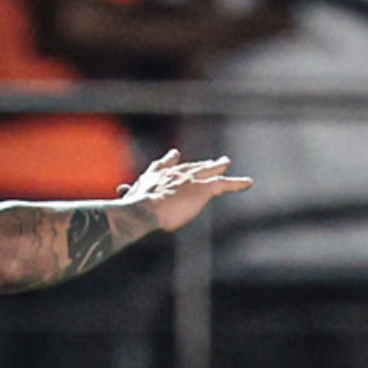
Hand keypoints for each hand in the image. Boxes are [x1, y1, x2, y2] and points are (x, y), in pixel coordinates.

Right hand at [120, 149, 251, 232]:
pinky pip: (224, 184)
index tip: (174, 155)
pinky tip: (248, 183)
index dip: (169, 161)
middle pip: (189, 166)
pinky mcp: (203, 188)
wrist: (143, 211)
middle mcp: (173, 174)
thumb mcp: (127, 203)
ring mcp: (189, 179)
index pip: (162, 166)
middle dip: (199, 163)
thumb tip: (118, 199)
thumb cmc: (132, 212)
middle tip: (208, 159)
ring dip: (218, 166)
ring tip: (225, 162)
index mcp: (154, 178)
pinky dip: (237, 183)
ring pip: (207, 170)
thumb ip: (128, 198)